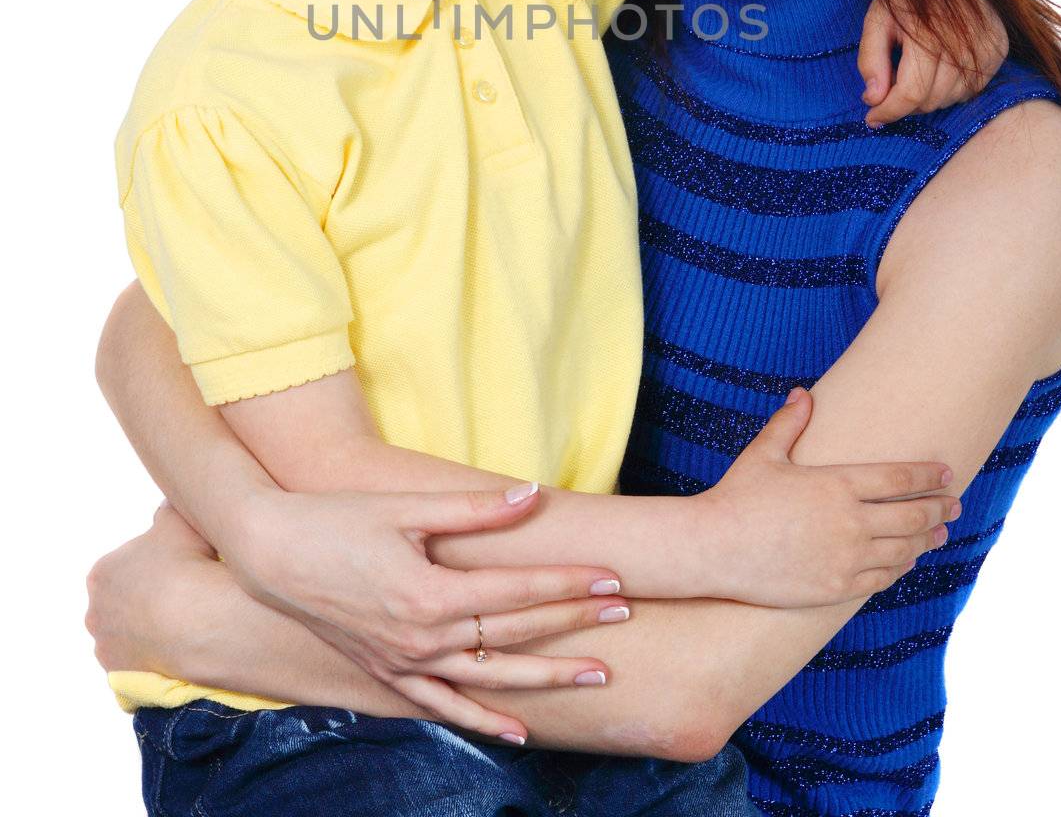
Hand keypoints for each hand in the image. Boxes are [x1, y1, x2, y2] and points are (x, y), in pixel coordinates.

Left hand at [85, 502, 217, 675]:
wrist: (199, 622)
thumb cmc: (188, 564)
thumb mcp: (179, 518)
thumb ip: (167, 509)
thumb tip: (170, 502)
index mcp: (102, 573)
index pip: (126, 565)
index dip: (154, 563)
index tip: (178, 566)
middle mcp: (95, 611)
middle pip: (123, 600)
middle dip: (146, 597)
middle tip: (182, 593)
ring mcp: (106, 646)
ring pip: (128, 632)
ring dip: (148, 628)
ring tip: (184, 621)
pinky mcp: (122, 674)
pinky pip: (138, 659)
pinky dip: (153, 653)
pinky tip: (177, 643)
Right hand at [228, 482, 631, 739]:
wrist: (270, 554)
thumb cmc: (337, 519)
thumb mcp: (406, 506)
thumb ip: (473, 508)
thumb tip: (532, 495)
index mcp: (430, 593)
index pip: (517, 593)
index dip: (568, 583)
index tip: (612, 578)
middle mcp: (422, 638)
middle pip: (514, 636)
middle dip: (574, 624)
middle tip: (624, 614)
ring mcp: (404, 663)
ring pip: (490, 678)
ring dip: (546, 677)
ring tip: (598, 676)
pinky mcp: (387, 674)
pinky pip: (442, 706)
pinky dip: (481, 718)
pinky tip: (517, 731)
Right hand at [698, 389, 960, 605]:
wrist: (714, 548)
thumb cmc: (736, 496)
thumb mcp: (764, 453)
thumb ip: (789, 422)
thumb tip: (803, 393)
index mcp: (837, 484)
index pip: (899, 479)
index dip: (928, 475)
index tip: (946, 473)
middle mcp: (850, 522)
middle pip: (912, 515)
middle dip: (939, 508)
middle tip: (954, 503)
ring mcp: (847, 558)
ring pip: (904, 549)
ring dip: (926, 540)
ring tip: (940, 533)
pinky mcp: (837, 587)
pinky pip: (882, 578)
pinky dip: (901, 568)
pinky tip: (907, 561)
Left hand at [858, 0, 1007, 125]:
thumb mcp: (877, 17)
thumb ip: (871, 59)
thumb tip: (873, 99)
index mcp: (927, 36)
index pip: (910, 95)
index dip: (888, 112)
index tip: (873, 118)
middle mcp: (962, 44)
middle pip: (931, 101)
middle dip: (905, 104)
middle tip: (890, 92)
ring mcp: (986, 47)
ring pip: (953, 98)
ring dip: (929, 98)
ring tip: (914, 76)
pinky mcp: (999, 47)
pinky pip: (974, 88)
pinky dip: (953, 90)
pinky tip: (939, 72)